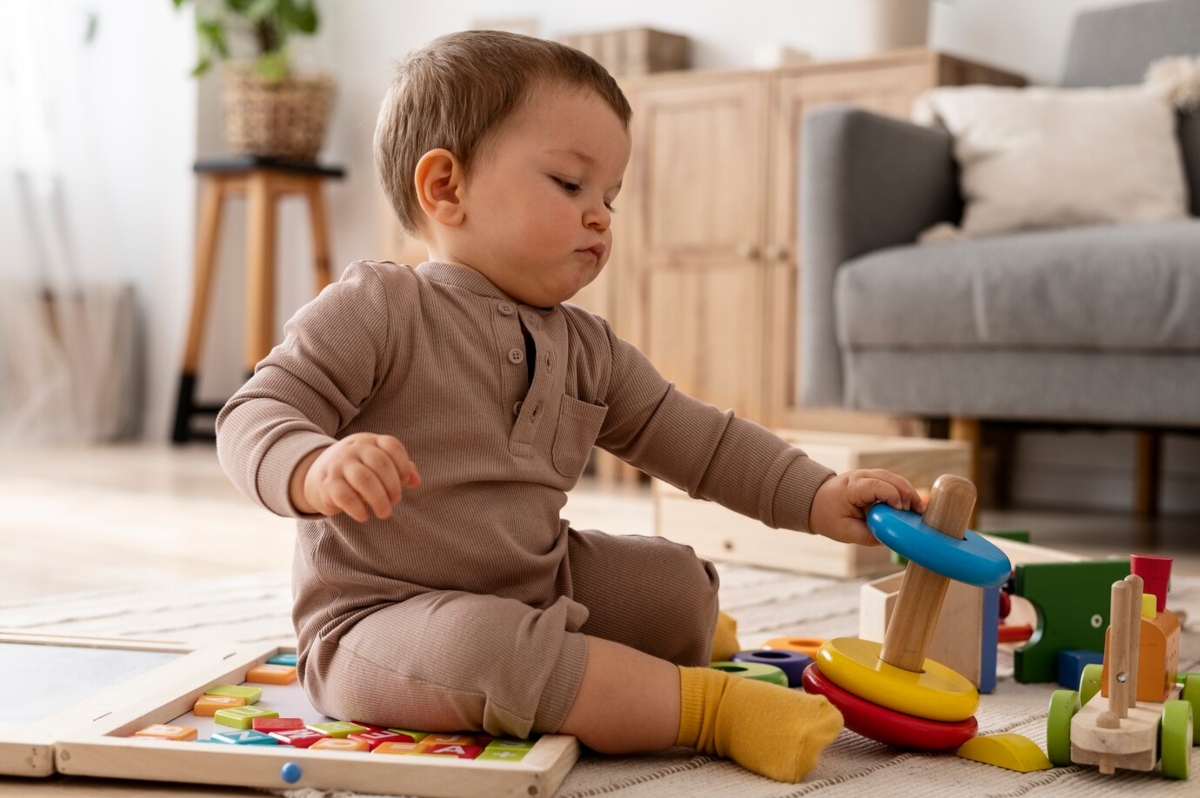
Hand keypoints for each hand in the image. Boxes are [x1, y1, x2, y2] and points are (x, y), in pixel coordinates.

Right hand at [292, 433, 420, 521]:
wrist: (315, 475)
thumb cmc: (355, 471)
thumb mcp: (375, 463)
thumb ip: (398, 468)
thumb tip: (416, 480)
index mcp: (369, 441)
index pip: (392, 445)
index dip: (403, 465)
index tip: (405, 482)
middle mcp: (353, 449)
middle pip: (380, 463)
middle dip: (393, 486)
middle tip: (395, 502)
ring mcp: (338, 465)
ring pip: (364, 479)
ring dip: (379, 499)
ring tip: (385, 513)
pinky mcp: (327, 484)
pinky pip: (345, 496)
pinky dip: (359, 509)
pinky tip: (364, 516)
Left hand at [808, 469, 925, 546]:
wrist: (816, 503)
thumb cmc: (829, 517)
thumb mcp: (846, 532)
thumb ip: (868, 536)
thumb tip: (892, 539)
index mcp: (851, 487)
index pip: (877, 486)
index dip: (893, 496)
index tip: (901, 511)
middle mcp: (861, 476)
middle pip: (890, 478)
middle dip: (906, 493)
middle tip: (918, 512)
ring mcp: (867, 475)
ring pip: (894, 478)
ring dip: (908, 492)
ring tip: (918, 509)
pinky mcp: (873, 478)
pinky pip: (892, 481)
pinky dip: (903, 491)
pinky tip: (911, 505)